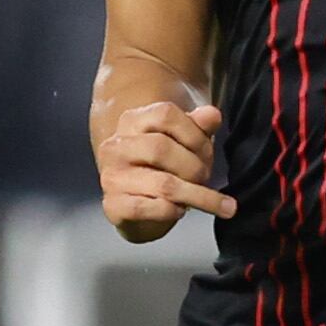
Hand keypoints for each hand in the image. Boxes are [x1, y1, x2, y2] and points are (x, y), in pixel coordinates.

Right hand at [98, 100, 234, 241]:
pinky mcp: (113, 205)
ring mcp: (112, 177)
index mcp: (132, 122)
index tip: (207, 151)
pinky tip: (179, 210)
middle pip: (161, 148)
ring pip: (162, 184)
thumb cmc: (161, 168)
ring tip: (211, 201)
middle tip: (206, 177)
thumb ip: (198, 127)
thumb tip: (212, 115)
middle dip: (194, 166)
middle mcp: (116, 147)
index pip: (165, 115)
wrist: (136, 208)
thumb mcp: (184, 142)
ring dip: (195, 194)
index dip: (194, 133)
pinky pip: (149, 208)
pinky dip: (172, 211)